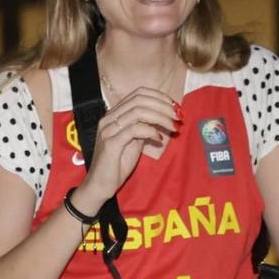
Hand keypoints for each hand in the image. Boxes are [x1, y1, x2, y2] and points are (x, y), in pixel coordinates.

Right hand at [74, 87, 179, 215]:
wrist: (101, 184)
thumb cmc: (117, 164)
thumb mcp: (134, 141)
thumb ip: (144, 127)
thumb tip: (163, 117)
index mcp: (114, 114)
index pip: (138, 93)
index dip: (159, 97)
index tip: (174, 106)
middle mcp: (109, 118)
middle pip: (139, 100)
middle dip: (163, 106)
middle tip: (177, 117)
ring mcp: (108, 130)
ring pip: (138, 112)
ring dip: (160, 117)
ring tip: (172, 127)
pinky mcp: (111, 143)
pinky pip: (134, 130)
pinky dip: (150, 131)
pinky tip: (158, 139)